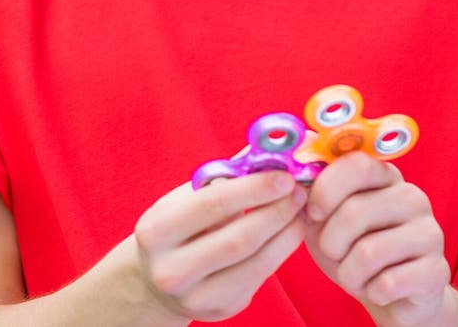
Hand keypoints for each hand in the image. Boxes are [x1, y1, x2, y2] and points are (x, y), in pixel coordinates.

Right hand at [133, 170, 306, 322]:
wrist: (156, 278)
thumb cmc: (180, 223)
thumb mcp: (190, 195)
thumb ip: (229, 173)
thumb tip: (274, 147)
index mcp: (157, 231)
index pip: (213, 204)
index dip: (254, 188)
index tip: (284, 175)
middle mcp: (171, 270)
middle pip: (238, 238)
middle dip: (276, 210)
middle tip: (299, 190)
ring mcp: (195, 297)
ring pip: (255, 262)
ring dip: (286, 231)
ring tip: (300, 208)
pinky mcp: (219, 309)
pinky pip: (259, 277)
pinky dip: (281, 250)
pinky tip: (290, 230)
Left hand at [303, 152, 450, 325]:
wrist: (391, 295)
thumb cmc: (352, 247)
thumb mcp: (326, 216)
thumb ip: (313, 186)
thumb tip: (297, 154)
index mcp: (385, 176)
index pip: (357, 164)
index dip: (327, 188)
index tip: (314, 212)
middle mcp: (411, 197)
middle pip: (355, 211)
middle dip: (330, 241)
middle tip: (334, 253)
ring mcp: (429, 232)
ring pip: (369, 252)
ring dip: (349, 273)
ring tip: (353, 274)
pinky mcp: (437, 270)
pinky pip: (388, 283)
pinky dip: (372, 292)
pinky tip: (378, 288)